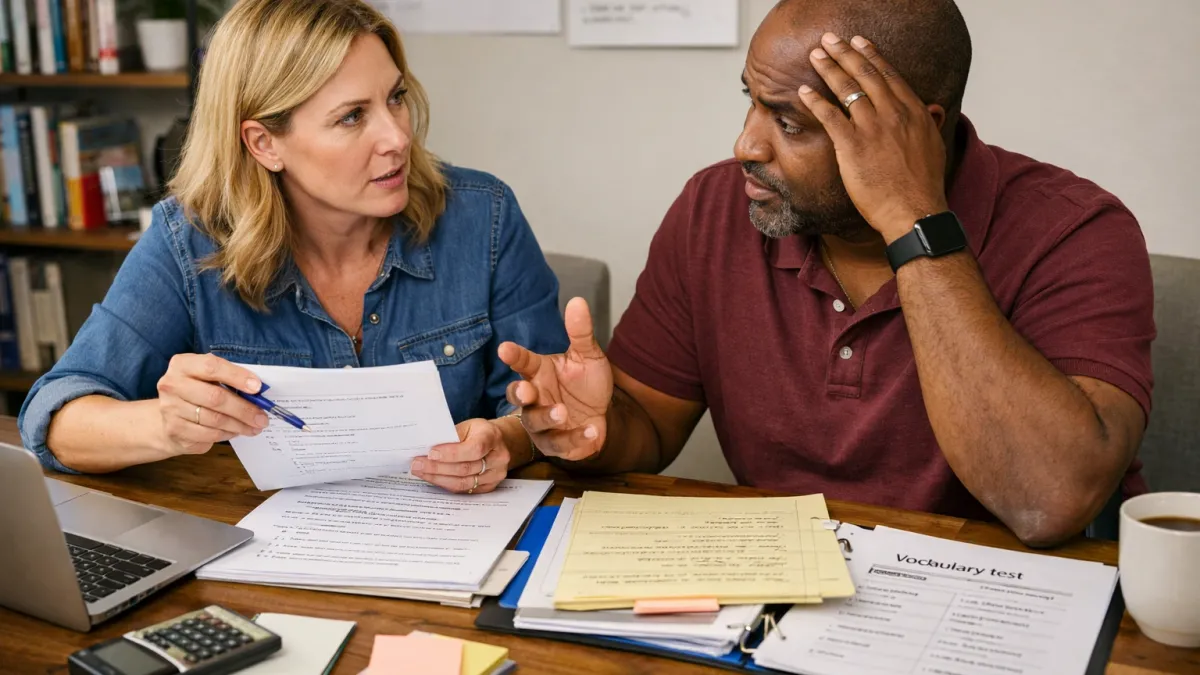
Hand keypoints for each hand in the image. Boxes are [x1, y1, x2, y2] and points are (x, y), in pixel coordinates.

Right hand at [155, 353, 267, 457]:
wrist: (167, 415)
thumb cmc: (196, 390)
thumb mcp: (207, 376)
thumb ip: (227, 378)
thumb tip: (257, 390)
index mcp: (182, 365)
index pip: (212, 367)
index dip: (237, 377)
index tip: (257, 387)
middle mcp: (172, 385)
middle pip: (215, 397)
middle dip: (244, 409)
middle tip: (262, 417)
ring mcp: (170, 409)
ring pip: (214, 420)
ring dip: (239, 425)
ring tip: (254, 427)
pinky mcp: (174, 430)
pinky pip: (208, 435)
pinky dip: (226, 434)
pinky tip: (235, 431)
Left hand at [411, 418, 509, 493]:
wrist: (495, 442)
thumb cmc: (476, 432)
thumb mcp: (466, 427)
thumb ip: (450, 437)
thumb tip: (425, 449)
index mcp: (492, 437)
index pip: (474, 449)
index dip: (451, 454)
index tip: (430, 453)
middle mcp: (499, 457)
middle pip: (466, 468)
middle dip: (437, 467)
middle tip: (417, 464)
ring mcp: (496, 474)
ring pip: (463, 482)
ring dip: (438, 478)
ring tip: (420, 472)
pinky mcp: (489, 486)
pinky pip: (464, 489)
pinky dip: (445, 484)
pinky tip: (432, 478)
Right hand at [497, 297, 611, 461]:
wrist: (603, 415)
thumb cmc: (587, 384)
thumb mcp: (588, 356)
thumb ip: (581, 333)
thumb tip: (578, 301)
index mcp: (539, 372)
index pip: (522, 362)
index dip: (513, 356)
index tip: (504, 348)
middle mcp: (535, 398)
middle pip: (518, 397)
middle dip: (519, 394)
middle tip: (526, 390)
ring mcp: (543, 424)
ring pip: (535, 423)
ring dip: (547, 417)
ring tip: (562, 411)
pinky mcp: (556, 445)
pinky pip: (562, 444)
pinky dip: (576, 437)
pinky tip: (591, 429)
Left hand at [799, 32, 949, 242]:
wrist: (914, 211)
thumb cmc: (923, 185)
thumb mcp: (935, 147)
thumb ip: (930, 123)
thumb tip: (933, 109)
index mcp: (914, 111)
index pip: (889, 75)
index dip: (871, 56)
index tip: (858, 43)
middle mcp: (894, 114)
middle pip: (865, 74)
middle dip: (844, 53)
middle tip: (829, 40)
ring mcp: (873, 128)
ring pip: (847, 89)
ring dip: (828, 68)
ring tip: (815, 55)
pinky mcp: (853, 146)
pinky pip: (830, 116)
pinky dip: (815, 101)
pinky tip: (803, 91)